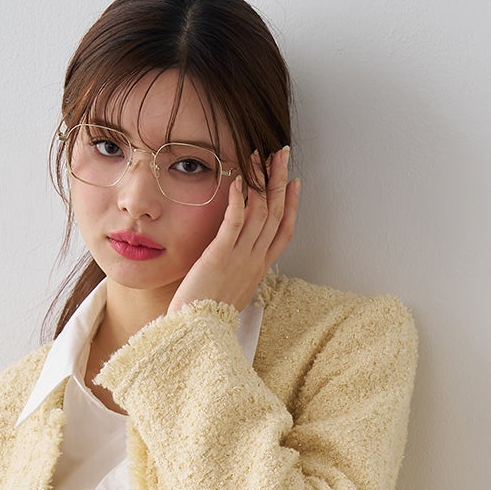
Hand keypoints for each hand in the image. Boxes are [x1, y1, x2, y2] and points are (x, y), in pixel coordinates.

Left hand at [166, 146, 301, 315]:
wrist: (196, 334)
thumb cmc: (206, 316)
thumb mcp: (229, 291)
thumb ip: (236, 271)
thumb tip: (235, 261)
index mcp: (258, 270)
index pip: (283, 233)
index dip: (291, 205)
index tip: (294, 183)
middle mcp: (254, 262)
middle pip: (276, 214)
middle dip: (280, 181)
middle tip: (283, 154)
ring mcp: (240, 258)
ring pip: (260, 213)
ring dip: (262, 181)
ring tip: (262, 156)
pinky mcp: (220, 256)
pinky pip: (234, 222)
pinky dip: (240, 200)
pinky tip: (240, 180)